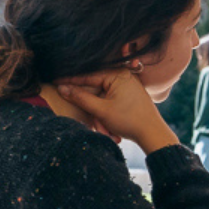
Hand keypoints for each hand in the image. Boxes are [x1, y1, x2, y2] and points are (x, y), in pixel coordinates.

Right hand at [57, 69, 176, 153]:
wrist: (153, 134)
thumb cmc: (130, 121)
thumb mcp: (101, 110)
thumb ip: (80, 97)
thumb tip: (62, 87)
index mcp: (117, 74)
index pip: (87, 76)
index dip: (70, 81)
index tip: (54, 81)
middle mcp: (123, 76)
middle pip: (95, 90)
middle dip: (92, 110)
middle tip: (93, 123)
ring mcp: (127, 85)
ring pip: (102, 99)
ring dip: (100, 116)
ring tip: (107, 131)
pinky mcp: (128, 94)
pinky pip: (110, 102)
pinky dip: (107, 115)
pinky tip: (111, 129)